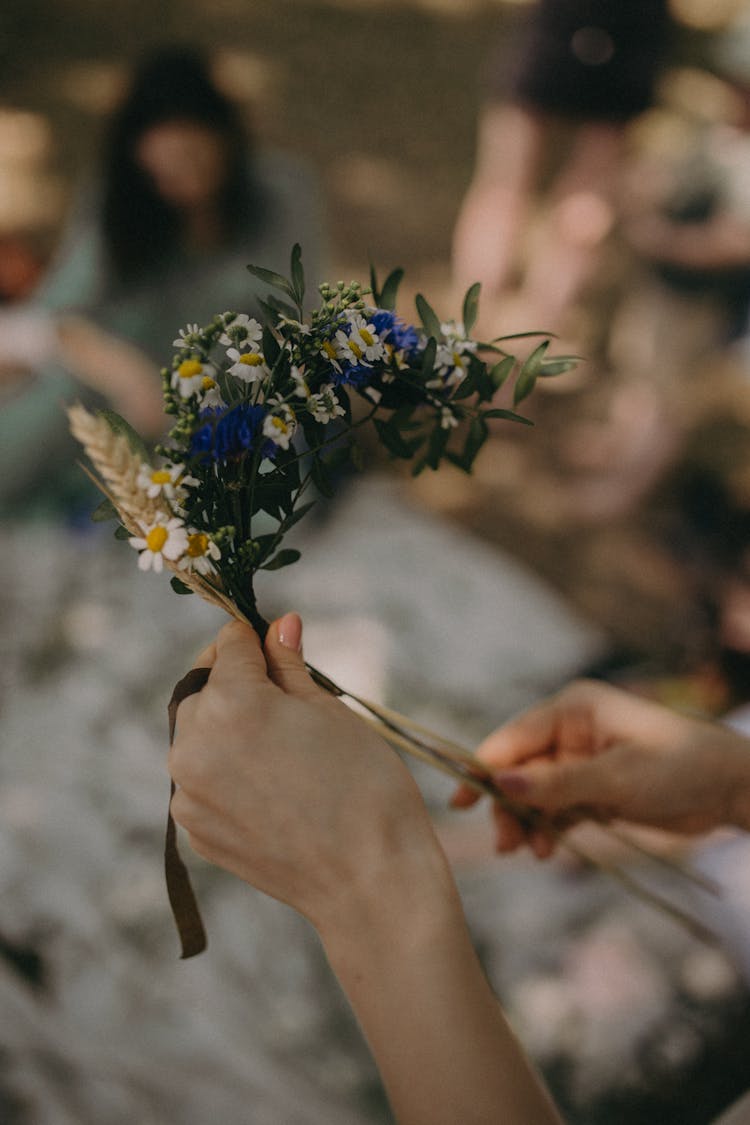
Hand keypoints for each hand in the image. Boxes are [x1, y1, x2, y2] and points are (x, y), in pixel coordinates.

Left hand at [169, 615, 440, 933]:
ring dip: (227, 728)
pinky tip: (272, 784)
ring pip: (196, 736)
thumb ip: (289, 665)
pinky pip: (200, 781)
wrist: (370, 881)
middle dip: (236, 684)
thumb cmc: (364, 787)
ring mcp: (188, 795)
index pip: (228, 646)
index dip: (257, 640)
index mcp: (230, 705)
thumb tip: (280, 623)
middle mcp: (193, 747)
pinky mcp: (194, 830)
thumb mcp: (330, 710)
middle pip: (202, 689)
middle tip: (286, 700)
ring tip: (281, 748)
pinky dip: (226, 771)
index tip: (278, 646)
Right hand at [452, 679, 749, 857]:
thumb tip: (499, 784)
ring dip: (528, 822)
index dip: (483, 770)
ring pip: (535, 794)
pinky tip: (549, 850)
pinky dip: (550, 828)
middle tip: (505, 844)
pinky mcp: (594, 789)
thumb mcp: (616, 777)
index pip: (513, 739)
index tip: (460, 802)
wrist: (731, 789)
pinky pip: (557, 808)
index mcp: (572, 709)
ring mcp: (581, 761)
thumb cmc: (680, 767)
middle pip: (519, 770)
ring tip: (532, 852)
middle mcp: (571, 731)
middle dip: (509, 806)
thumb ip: (556, 784)